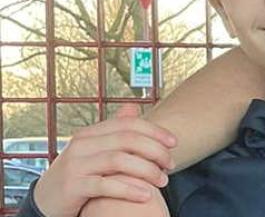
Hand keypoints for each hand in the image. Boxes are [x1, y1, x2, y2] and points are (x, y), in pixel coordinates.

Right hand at [33, 105, 176, 216]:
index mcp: (90, 133)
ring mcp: (75, 165)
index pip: (129, 124)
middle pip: (127, 140)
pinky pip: (106, 185)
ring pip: (119, 160)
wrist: (46, 201)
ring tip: (162, 181)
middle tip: (171, 165)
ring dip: (147, 170)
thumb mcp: (93, 151)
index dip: (155, 131)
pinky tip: (146, 195)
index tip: (174, 143)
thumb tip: (132, 106)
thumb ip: (114, 132)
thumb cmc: (78, 175)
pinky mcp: (73, 186)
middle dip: (155, 151)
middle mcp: (81, 145)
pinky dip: (130, 189)